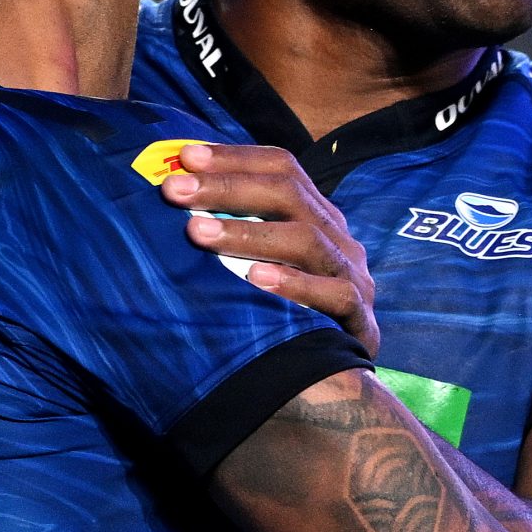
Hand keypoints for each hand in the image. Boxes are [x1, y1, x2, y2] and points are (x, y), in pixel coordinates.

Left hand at [160, 143, 380, 356]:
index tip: (184, 156)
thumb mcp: (262, 260)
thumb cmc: (284, 309)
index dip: (235, 157)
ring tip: (198, 232)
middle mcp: (336, 236)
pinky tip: (256, 279)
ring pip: (308, 240)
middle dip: (228, 187)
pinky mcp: (360, 318)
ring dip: (249, 233)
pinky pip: (335, 295)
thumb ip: (232, 230)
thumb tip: (171, 195)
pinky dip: (296, 285)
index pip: (282, 168)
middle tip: (175, 191)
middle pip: (290, 193)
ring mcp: (352, 275)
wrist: (339, 375)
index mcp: (316, 214)